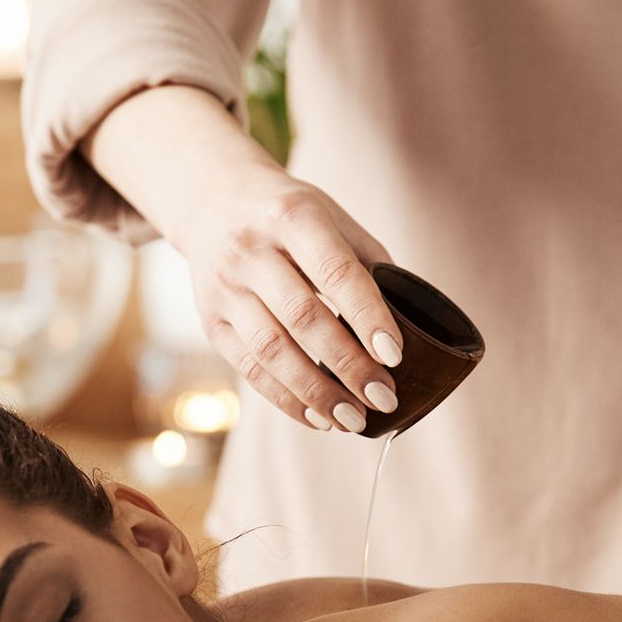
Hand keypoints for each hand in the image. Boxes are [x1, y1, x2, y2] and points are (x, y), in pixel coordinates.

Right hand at [169, 171, 401, 433]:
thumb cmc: (289, 214)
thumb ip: (368, 262)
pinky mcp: (212, 320)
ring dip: (317, 392)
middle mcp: (251, 250)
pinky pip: (249, 368)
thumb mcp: (331, 217)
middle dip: (348, 365)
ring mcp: (225, 287)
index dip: (367, 316)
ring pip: (272, 351)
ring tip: (354, 420)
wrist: (212, 201)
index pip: (336, 272)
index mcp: (292, 216)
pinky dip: (286, 399)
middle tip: (384, 397)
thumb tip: (409, 323)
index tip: (395, 356)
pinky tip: (318, 418)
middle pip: (303, 317)